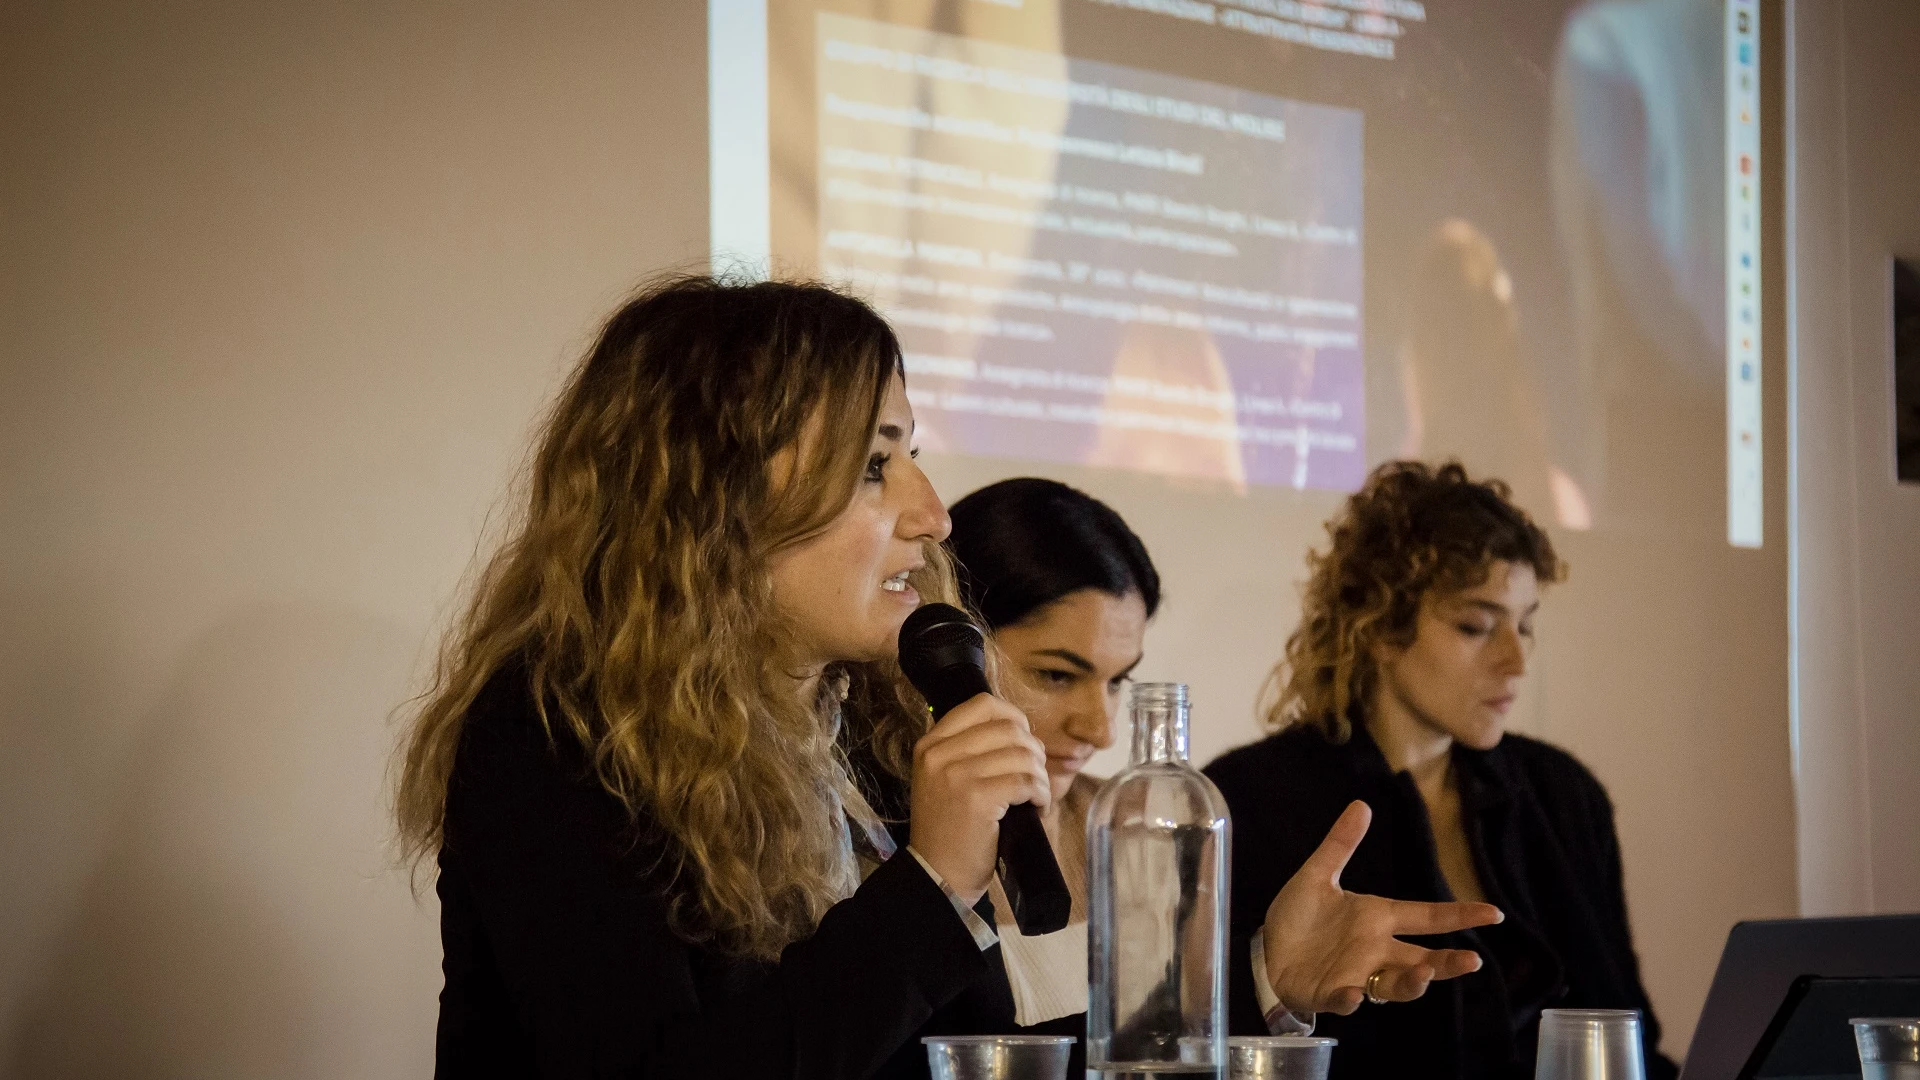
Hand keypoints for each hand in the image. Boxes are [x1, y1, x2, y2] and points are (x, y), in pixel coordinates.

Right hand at [908, 693, 1050, 902]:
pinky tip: (1037, 808)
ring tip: (1035, 797)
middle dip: (1033, 751)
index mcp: (931, 744)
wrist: (938, 876)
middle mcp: (939, 754)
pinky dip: (1041, 795)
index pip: (982, 704)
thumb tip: (1018, 727)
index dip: (1013, 717)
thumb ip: (968, 750)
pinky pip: (1026, 782)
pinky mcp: (977, 798)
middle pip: (1009, 728)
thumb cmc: (949, 830)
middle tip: (1034, 777)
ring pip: (1022, 755)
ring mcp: (956, 775)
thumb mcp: (944, 779)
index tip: (1023, 740)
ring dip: (1040, 777)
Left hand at [1261, 800, 1502, 1015]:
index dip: (1459, 915)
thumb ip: (1340, 845)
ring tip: (1422, 974)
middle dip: (1447, 963)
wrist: (1264, 949)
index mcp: (1377, 919)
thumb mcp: (1317, 876)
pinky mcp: (1329, 994)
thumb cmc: (1298, 918)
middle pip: (1421, 959)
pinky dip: (1350, 999)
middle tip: (1472, 960)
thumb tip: (1361, 805)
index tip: (1493, 914)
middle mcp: (1375, 950)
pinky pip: (1345, 1000)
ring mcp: (1355, 974)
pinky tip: (1353, 993)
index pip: (1426, 916)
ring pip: (1394, 986)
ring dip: (1411, 983)